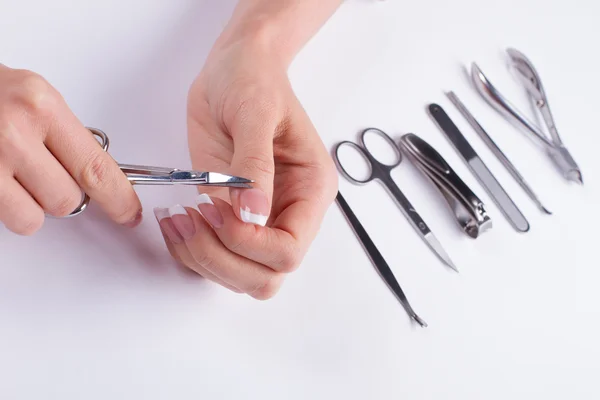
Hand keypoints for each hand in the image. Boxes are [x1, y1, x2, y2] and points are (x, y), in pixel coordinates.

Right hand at [0, 64, 142, 234]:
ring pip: (34, 218)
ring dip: (31, 205)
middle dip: (62, 194)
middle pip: (68, 200)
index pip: (96, 167)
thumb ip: (64, 135)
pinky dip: (6, 208)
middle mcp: (13, 132)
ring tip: (14, 174)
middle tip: (43, 172)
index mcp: (40, 106)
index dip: (118, 198)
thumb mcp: (33, 98)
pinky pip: (5, 218)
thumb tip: (95, 175)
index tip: (128, 213)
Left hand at [153, 35, 337, 298]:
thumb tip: (252, 215)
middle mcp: (288, 212)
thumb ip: (255, 166)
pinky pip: (213, 256)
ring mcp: (257, 219)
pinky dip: (189, 251)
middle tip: (191, 219)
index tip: (216, 209)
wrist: (234, 67)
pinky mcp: (228, 215)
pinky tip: (174, 221)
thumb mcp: (256, 112)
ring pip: (238, 275)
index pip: (289, 249)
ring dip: (202, 257)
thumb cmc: (253, 80)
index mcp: (310, 190)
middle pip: (265, 276)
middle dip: (222, 259)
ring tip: (176, 218)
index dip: (249, 244)